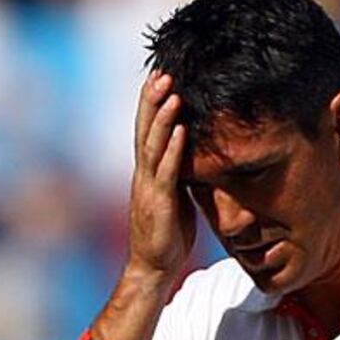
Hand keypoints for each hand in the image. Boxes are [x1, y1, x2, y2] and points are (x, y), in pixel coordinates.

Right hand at [127, 71, 194, 276]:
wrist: (153, 268)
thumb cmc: (167, 234)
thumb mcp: (176, 197)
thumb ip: (180, 175)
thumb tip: (195, 157)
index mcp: (148, 172)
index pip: (148, 131)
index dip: (152, 104)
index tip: (161, 77)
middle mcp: (144, 175)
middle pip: (145, 130)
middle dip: (152, 100)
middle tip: (162, 72)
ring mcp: (148, 188)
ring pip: (153, 145)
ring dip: (162, 116)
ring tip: (171, 91)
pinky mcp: (158, 203)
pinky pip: (167, 171)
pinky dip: (174, 149)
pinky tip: (181, 129)